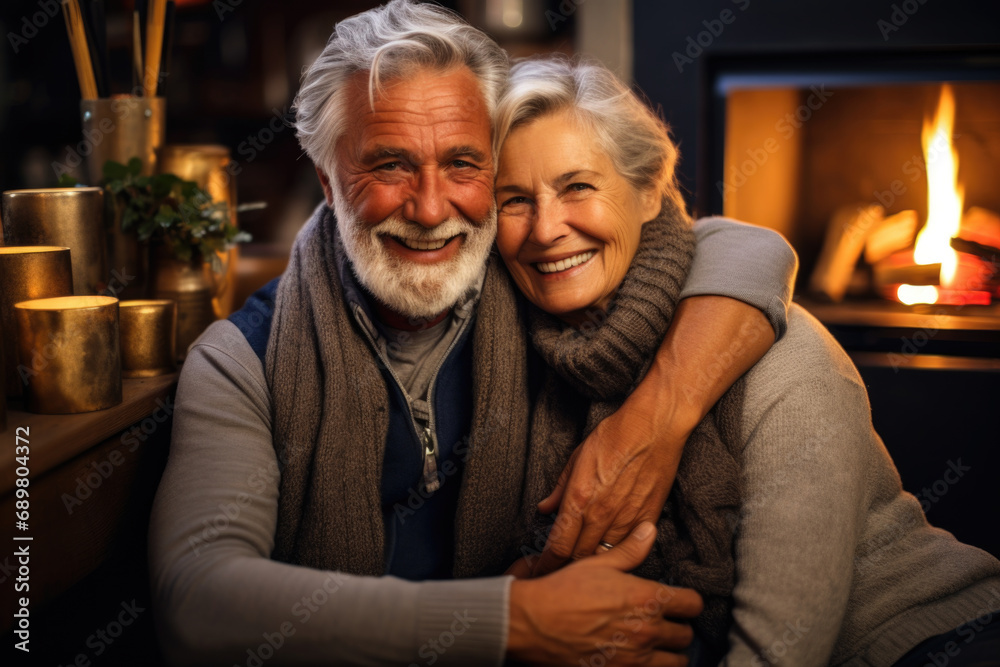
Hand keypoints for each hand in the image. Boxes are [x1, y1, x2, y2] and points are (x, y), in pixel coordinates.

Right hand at [506, 522, 702, 666]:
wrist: (533, 624)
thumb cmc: (563, 590)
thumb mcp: (597, 564)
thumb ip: (630, 550)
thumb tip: (649, 529)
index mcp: (646, 598)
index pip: (693, 604)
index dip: (687, 601)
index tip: (678, 601)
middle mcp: (647, 630)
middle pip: (686, 635)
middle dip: (677, 628)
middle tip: (662, 623)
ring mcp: (635, 658)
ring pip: (676, 662)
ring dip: (669, 653)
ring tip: (655, 645)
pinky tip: (637, 659)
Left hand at [531, 406, 688, 575]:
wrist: (654, 427)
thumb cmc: (615, 436)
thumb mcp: (578, 457)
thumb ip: (560, 488)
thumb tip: (545, 508)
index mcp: (579, 498)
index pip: (558, 545)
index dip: (547, 562)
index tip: (541, 568)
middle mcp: (601, 514)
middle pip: (579, 556)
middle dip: (565, 565)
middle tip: (558, 568)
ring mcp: (626, 519)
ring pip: (603, 556)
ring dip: (591, 560)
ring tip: (582, 563)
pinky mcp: (647, 519)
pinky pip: (628, 548)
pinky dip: (616, 552)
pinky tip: (610, 549)